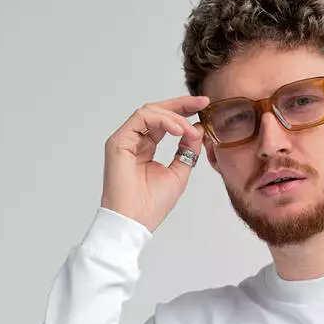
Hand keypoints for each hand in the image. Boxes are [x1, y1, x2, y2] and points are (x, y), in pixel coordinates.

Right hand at [101, 94, 210, 232]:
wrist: (135, 221)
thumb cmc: (152, 205)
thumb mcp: (179, 173)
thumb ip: (187, 150)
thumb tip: (197, 129)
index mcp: (146, 148)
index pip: (165, 122)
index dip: (184, 111)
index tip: (205, 106)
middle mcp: (134, 140)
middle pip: (157, 111)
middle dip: (182, 104)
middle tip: (203, 102)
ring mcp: (125, 139)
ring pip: (150, 111)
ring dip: (175, 116)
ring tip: (190, 129)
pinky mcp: (119, 141)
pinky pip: (142, 118)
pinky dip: (163, 120)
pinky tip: (179, 130)